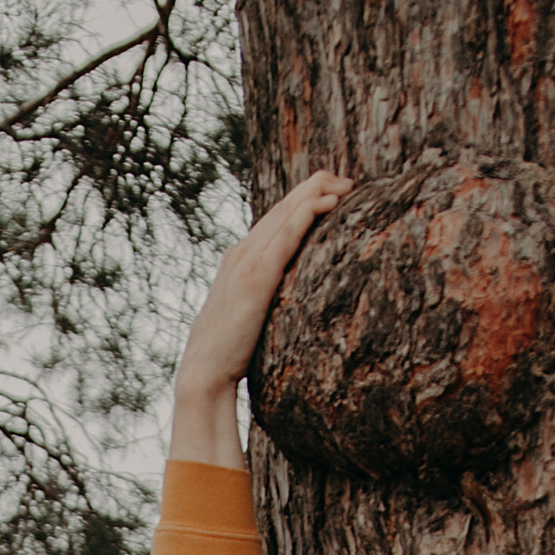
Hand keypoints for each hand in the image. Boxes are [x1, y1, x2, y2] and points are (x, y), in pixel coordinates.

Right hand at [170, 172, 355, 467]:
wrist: (204, 372)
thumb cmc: (229, 354)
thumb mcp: (250, 315)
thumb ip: (266, 298)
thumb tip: (289, 304)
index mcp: (239, 258)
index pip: (276, 215)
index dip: (305, 197)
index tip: (337, 194)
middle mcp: (241, 251)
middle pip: (283, 204)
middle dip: (318, 186)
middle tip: (350, 182)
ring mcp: (247, 261)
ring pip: (286, 211)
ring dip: (318, 192)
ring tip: (348, 185)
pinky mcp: (256, 276)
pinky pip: (286, 234)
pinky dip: (308, 213)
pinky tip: (330, 203)